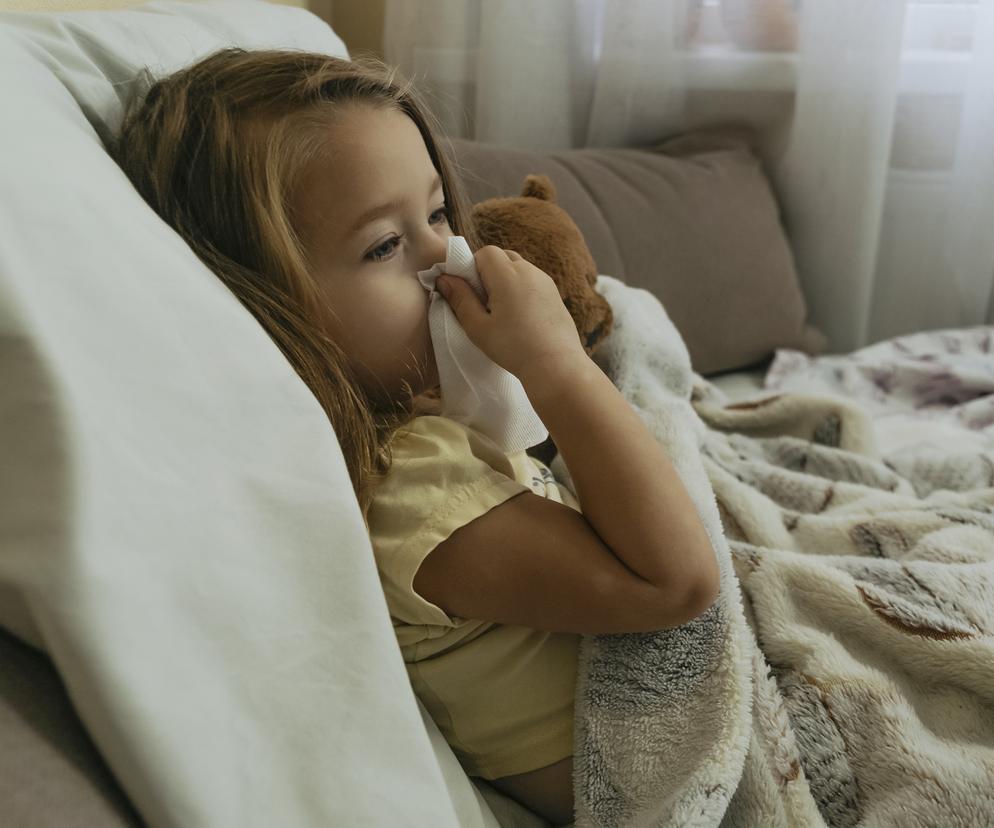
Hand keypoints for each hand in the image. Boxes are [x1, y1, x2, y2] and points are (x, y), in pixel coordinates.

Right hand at [435, 246, 586, 380]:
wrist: (556, 365)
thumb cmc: (513, 347)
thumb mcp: (478, 327)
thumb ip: (460, 299)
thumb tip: (444, 279)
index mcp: (508, 274)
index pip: (485, 252)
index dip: (472, 267)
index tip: (471, 292)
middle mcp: (529, 270)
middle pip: (503, 256)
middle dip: (489, 272)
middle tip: (485, 302)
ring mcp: (545, 281)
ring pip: (519, 268)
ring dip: (506, 281)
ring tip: (503, 312)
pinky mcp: (555, 294)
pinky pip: (532, 281)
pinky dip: (522, 290)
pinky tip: (521, 317)